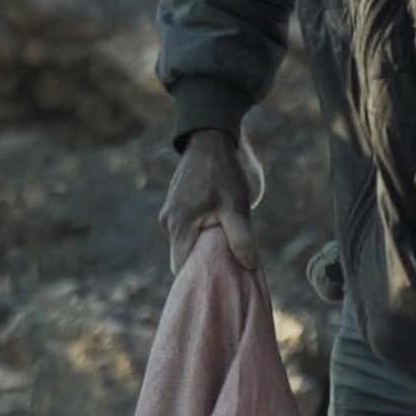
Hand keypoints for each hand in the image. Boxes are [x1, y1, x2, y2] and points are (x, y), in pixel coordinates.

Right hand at [160, 128, 259, 272]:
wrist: (211, 139)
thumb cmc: (224, 173)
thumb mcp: (237, 206)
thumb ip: (241, 238)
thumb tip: (248, 266)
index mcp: (179, 226)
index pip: (181, 268)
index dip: (199, 274)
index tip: (220, 276)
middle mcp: (168, 223)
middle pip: (183, 257)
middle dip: (203, 262)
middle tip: (228, 260)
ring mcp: (169, 214)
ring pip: (185, 243)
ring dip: (203, 245)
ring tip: (226, 238)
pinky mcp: (174, 206)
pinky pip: (186, 229)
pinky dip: (200, 232)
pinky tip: (217, 224)